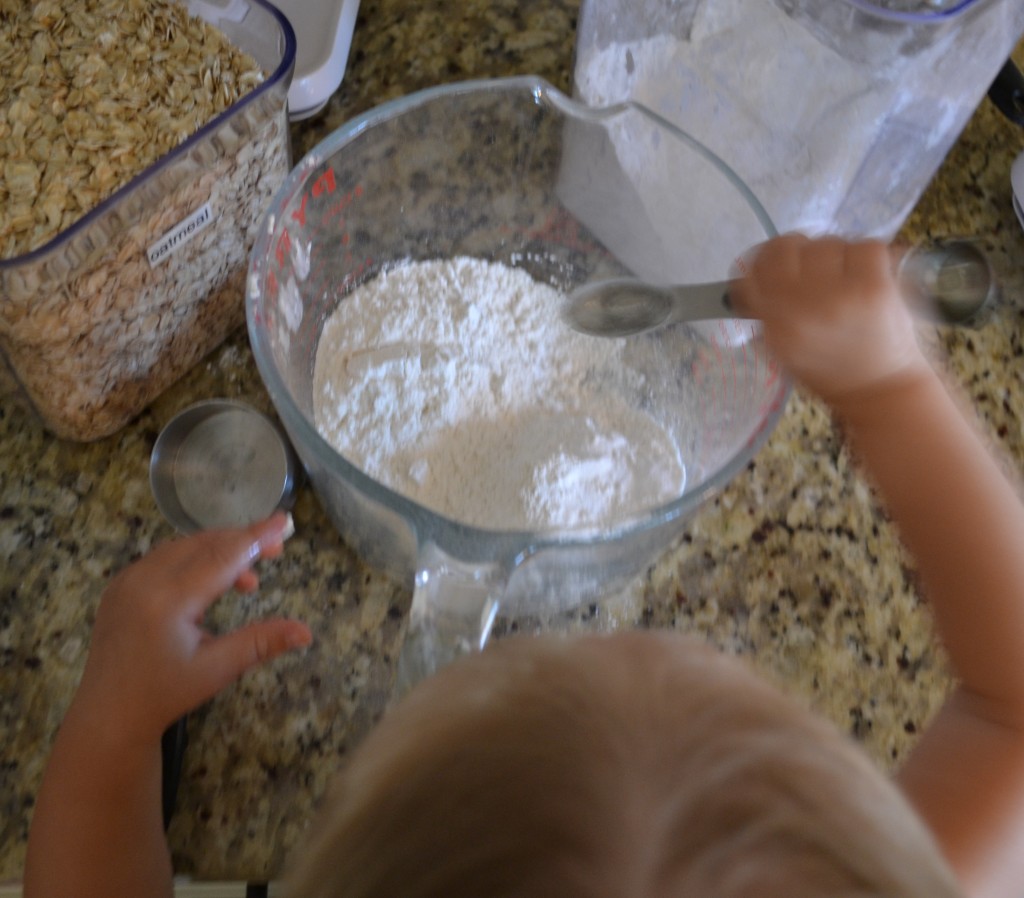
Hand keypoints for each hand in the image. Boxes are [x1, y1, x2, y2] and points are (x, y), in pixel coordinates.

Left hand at [71, 514, 311, 748]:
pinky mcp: (120, 584)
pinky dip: (194, 558)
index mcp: (168, 600)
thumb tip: (306, 632)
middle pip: (204, 544)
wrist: (108, 714)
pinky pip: (164, 557)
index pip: (222, 556)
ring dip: (219, 551)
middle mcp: (144, 579)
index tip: (284, 521)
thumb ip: (261, 642)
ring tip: (247, 579)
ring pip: (184, 546)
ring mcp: (127, 579)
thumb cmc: (165, 694)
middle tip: (277, 550)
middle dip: (242, 541)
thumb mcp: (216, 669)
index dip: (256, 537)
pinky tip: (210, 581)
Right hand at [731, 234, 929, 404]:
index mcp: (779, 324)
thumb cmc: (826, 371)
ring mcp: (843, 294)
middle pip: (789, 246)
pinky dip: (863, 256)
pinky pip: (864, 246)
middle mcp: (805, 307)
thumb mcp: (781, 349)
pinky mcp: (877, 286)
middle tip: (808, 269)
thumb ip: (763, 312)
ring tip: (839, 279)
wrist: (878, 389)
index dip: (764, 259)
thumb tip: (748, 277)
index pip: (759, 266)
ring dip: (831, 256)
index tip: (772, 265)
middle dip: (796, 254)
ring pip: (826, 243)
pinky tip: (862, 276)